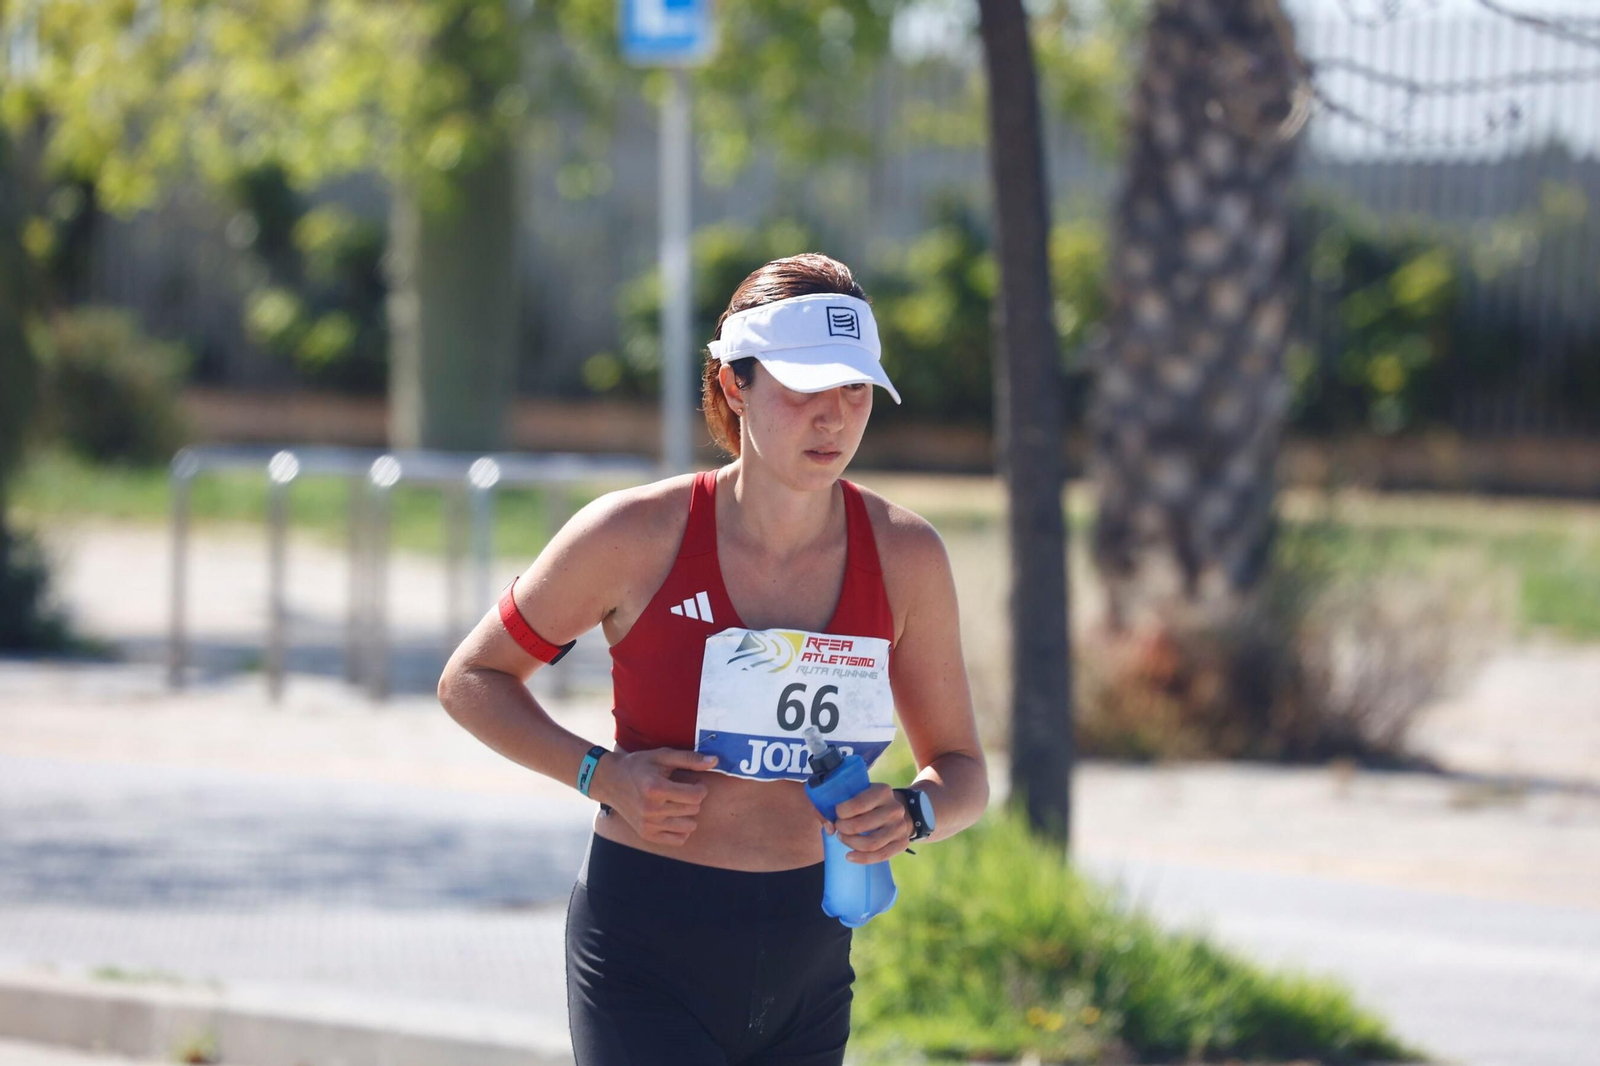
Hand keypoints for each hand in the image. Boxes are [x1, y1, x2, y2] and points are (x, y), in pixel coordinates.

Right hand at [594, 748, 716, 845]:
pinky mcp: (646, 834)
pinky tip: (674, 816)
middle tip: (684, 790)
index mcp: (655, 788)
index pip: (695, 796)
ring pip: (689, 826)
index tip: (695, 782)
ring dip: (689, 814)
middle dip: (694, 798)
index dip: (701, 787)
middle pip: (693, 809)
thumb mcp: (662, 756)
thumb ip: (689, 759)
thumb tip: (714, 761)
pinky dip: (682, 829)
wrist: (610, 780)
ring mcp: (648, 824)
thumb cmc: (638, 765)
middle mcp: (651, 809)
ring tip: (678, 802)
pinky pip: (678, 840)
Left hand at [824, 782, 912, 863]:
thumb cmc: (867, 802)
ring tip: (842, 838)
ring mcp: (901, 826)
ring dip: (851, 843)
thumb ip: (836, 806)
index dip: (841, 812)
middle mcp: (895, 808)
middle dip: (844, 829)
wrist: (892, 810)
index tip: (836, 814)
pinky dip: (862, 858)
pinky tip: (849, 856)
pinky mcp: (903, 842)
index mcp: (883, 791)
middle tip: (838, 827)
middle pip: (862, 825)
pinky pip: (881, 855)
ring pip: (872, 843)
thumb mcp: (855, 795)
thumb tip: (828, 827)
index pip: (858, 804)